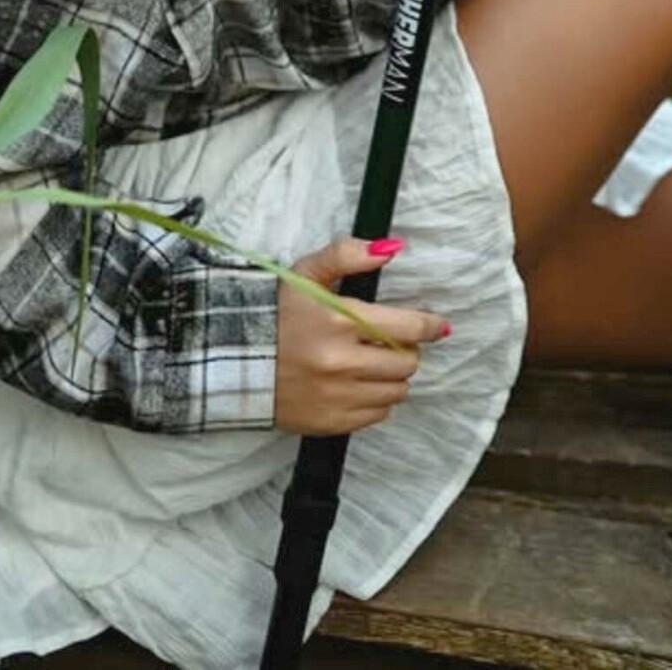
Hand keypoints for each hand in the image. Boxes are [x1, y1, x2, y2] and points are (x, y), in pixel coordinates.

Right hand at [274, 235, 449, 436]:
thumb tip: (393, 248)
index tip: (438, 325)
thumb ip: (349, 254)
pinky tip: (360, 384)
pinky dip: (377, 400)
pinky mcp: (329, 423)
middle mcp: (342, 363)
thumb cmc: (275, 311)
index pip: (407, 327)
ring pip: (396, 391)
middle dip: (407, 349)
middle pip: (406, 362)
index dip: (429, 325)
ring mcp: (336, 398)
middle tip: (393, 341)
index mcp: (340, 321)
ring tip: (377, 362)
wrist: (233, 360)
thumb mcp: (307, 272)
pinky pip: (377, 415)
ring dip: (394, 376)